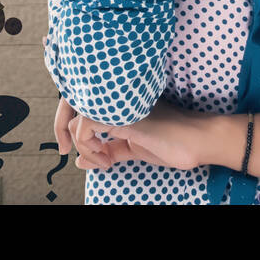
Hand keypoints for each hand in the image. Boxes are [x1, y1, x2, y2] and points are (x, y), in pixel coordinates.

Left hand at [68, 97, 211, 171]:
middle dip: (62, 128)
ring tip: (103, 161)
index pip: (81, 102)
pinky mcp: (122, 114)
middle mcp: (115, 98)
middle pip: (71, 102)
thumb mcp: (132, 148)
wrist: (196, 141)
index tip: (75, 151)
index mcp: (117, 101)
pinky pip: (86, 126)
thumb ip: (107, 151)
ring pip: (76, 116)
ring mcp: (118, 104)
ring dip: (83, 145)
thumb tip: (80, 161)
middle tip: (70, 152)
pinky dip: (88, 147)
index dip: (68, 124)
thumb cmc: (170, 142)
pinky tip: (106, 160)